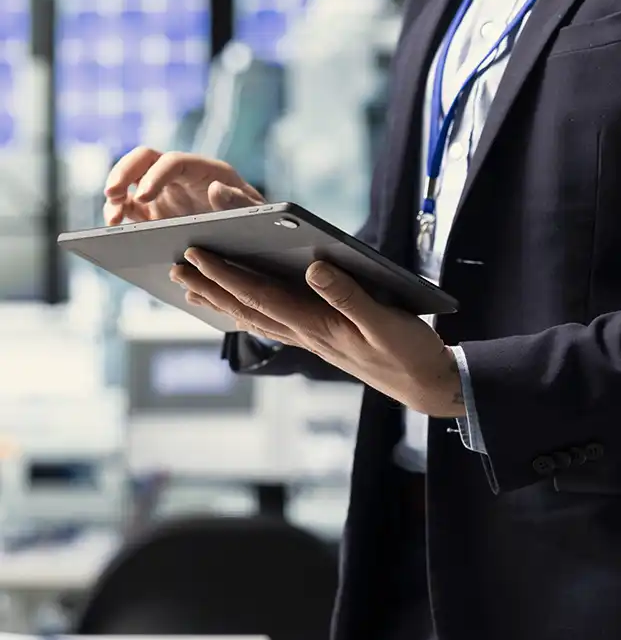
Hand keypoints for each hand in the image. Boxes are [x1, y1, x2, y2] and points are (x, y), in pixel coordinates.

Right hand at [103, 147, 264, 224]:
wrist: (253, 236)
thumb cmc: (256, 218)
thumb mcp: (255, 212)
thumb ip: (239, 202)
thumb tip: (215, 188)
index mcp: (206, 171)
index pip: (174, 162)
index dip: (156, 176)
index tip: (143, 197)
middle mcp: (181, 176)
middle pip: (144, 160)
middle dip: (124, 172)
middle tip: (111, 193)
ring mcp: (165, 192)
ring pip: (131, 180)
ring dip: (117, 194)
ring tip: (113, 219)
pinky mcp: (155, 212)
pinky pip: (129, 206)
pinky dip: (118, 212)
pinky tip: (115, 227)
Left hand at [173, 250, 465, 417]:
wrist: (425, 386)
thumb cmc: (409, 354)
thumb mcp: (386, 321)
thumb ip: (350, 296)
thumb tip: (314, 267)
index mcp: (317, 325)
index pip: (261, 296)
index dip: (226, 274)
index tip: (197, 253)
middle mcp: (307, 333)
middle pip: (248, 306)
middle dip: (211, 284)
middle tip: (177, 265)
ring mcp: (312, 339)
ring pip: (256, 317)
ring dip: (223, 300)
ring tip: (193, 287)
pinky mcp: (322, 339)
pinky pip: (275, 322)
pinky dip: (249, 311)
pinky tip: (240, 307)